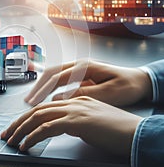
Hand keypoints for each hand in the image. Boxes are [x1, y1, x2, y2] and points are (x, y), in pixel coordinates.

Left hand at [1, 96, 142, 156]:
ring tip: (11, 141)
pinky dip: (33, 137)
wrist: (135, 133)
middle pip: (37, 110)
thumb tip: (63, 127)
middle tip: (7, 134)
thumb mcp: (91, 122)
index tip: (17, 128)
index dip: (27, 118)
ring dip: (21, 129)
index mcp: (75, 100)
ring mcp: (74, 110)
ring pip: (38, 117)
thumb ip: (75, 121)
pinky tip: (26, 145)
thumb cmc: (116, 130)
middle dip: (18, 123)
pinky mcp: (76, 121)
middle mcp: (72, 102)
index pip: (45, 107)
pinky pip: (47, 128)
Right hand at [24, 59, 152, 105]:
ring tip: (32, 98)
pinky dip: (49, 87)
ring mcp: (79, 69)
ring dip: (42, 86)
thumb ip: (83, 94)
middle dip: (38, 86)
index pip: (57, 78)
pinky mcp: (80, 76)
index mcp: (84, 67)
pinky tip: (45, 95)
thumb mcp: (107, 92)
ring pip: (54, 75)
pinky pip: (60, 79)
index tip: (34, 102)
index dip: (43, 91)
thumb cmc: (126, 86)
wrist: (138, 80)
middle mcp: (79, 65)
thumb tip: (60, 99)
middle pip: (51, 73)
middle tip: (28, 100)